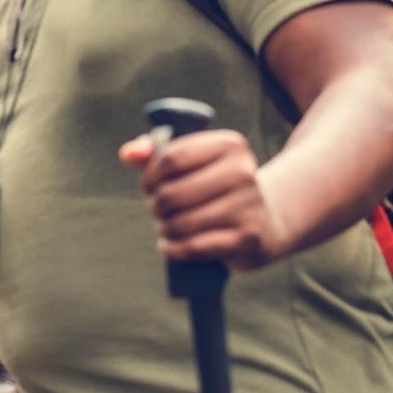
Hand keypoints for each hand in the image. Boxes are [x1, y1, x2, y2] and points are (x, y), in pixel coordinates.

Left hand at [119, 129, 285, 270]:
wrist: (264, 221)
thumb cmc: (213, 186)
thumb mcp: (190, 162)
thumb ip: (154, 153)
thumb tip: (128, 155)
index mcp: (229, 145)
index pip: (170, 159)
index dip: (148, 176)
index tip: (148, 185)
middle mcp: (243, 172)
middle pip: (171, 194)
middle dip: (155, 205)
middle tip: (157, 209)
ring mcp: (248, 205)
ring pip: (180, 223)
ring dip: (164, 228)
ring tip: (166, 225)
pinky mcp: (247, 237)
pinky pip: (194, 246)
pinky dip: (173, 248)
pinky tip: (168, 244)